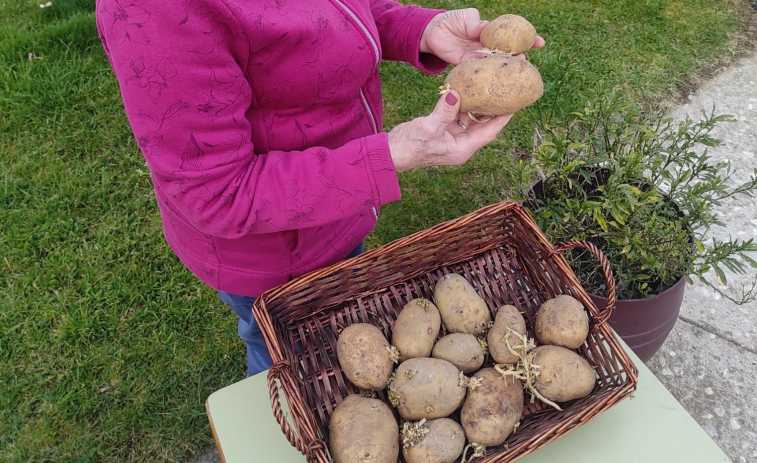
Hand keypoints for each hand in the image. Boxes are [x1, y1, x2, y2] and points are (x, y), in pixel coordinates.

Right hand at [388, 90, 512, 171]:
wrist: (390, 153)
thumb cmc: (408, 145)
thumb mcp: (428, 127)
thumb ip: (444, 111)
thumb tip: (455, 93)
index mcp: (462, 149)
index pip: (489, 132)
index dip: (503, 118)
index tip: (515, 103)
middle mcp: (461, 144)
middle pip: (484, 125)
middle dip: (494, 109)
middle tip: (506, 91)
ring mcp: (452, 138)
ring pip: (471, 119)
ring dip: (478, 105)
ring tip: (490, 87)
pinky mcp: (443, 131)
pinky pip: (458, 116)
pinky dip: (462, 104)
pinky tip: (466, 90)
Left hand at [420, 9, 545, 64]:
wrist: (432, 31)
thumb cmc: (452, 20)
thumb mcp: (466, 17)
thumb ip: (476, 23)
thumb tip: (485, 28)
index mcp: (490, 33)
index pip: (511, 36)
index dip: (526, 39)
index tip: (539, 42)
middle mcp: (486, 47)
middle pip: (506, 53)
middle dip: (519, 57)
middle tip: (527, 60)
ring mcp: (477, 57)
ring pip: (493, 63)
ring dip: (504, 67)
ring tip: (514, 69)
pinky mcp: (465, 65)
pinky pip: (477, 70)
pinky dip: (485, 73)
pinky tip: (494, 76)